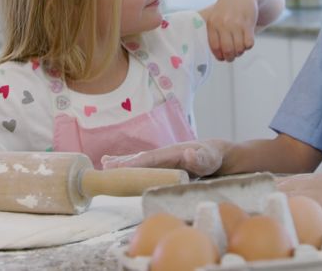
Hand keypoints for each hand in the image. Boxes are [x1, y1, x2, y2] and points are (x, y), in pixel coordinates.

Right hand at [102, 139, 230, 176]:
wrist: (217, 154)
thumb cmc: (213, 157)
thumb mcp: (210, 159)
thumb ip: (200, 158)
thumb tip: (188, 154)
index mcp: (172, 153)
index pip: (150, 159)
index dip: (135, 164)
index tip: (119, 168)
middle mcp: (164, 154)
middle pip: (140, 159)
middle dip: (123, 162)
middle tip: (105, 166)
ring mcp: (162, 159)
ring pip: (139, 160)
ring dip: (122, 162)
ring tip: (104, 163)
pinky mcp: (162, 165)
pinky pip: (143, 165)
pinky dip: (129, 164)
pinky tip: (115, 164)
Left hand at [204, 0, 261, 61]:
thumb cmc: (228, 7)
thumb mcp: (215, 16)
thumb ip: (215, 33)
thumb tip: (219, 54)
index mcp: (212, 23)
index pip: (214, 46)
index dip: (219, 56)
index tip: (222, 58)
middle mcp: (223, 23)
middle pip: (228, 50)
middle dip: (231, 57)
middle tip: (233, 56)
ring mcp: (236, 23)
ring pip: (239, 48)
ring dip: (241, 51)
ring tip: (240, 47)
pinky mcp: (248, 23)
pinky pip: (249, 43)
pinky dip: (248, 45)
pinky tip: (247, 40)